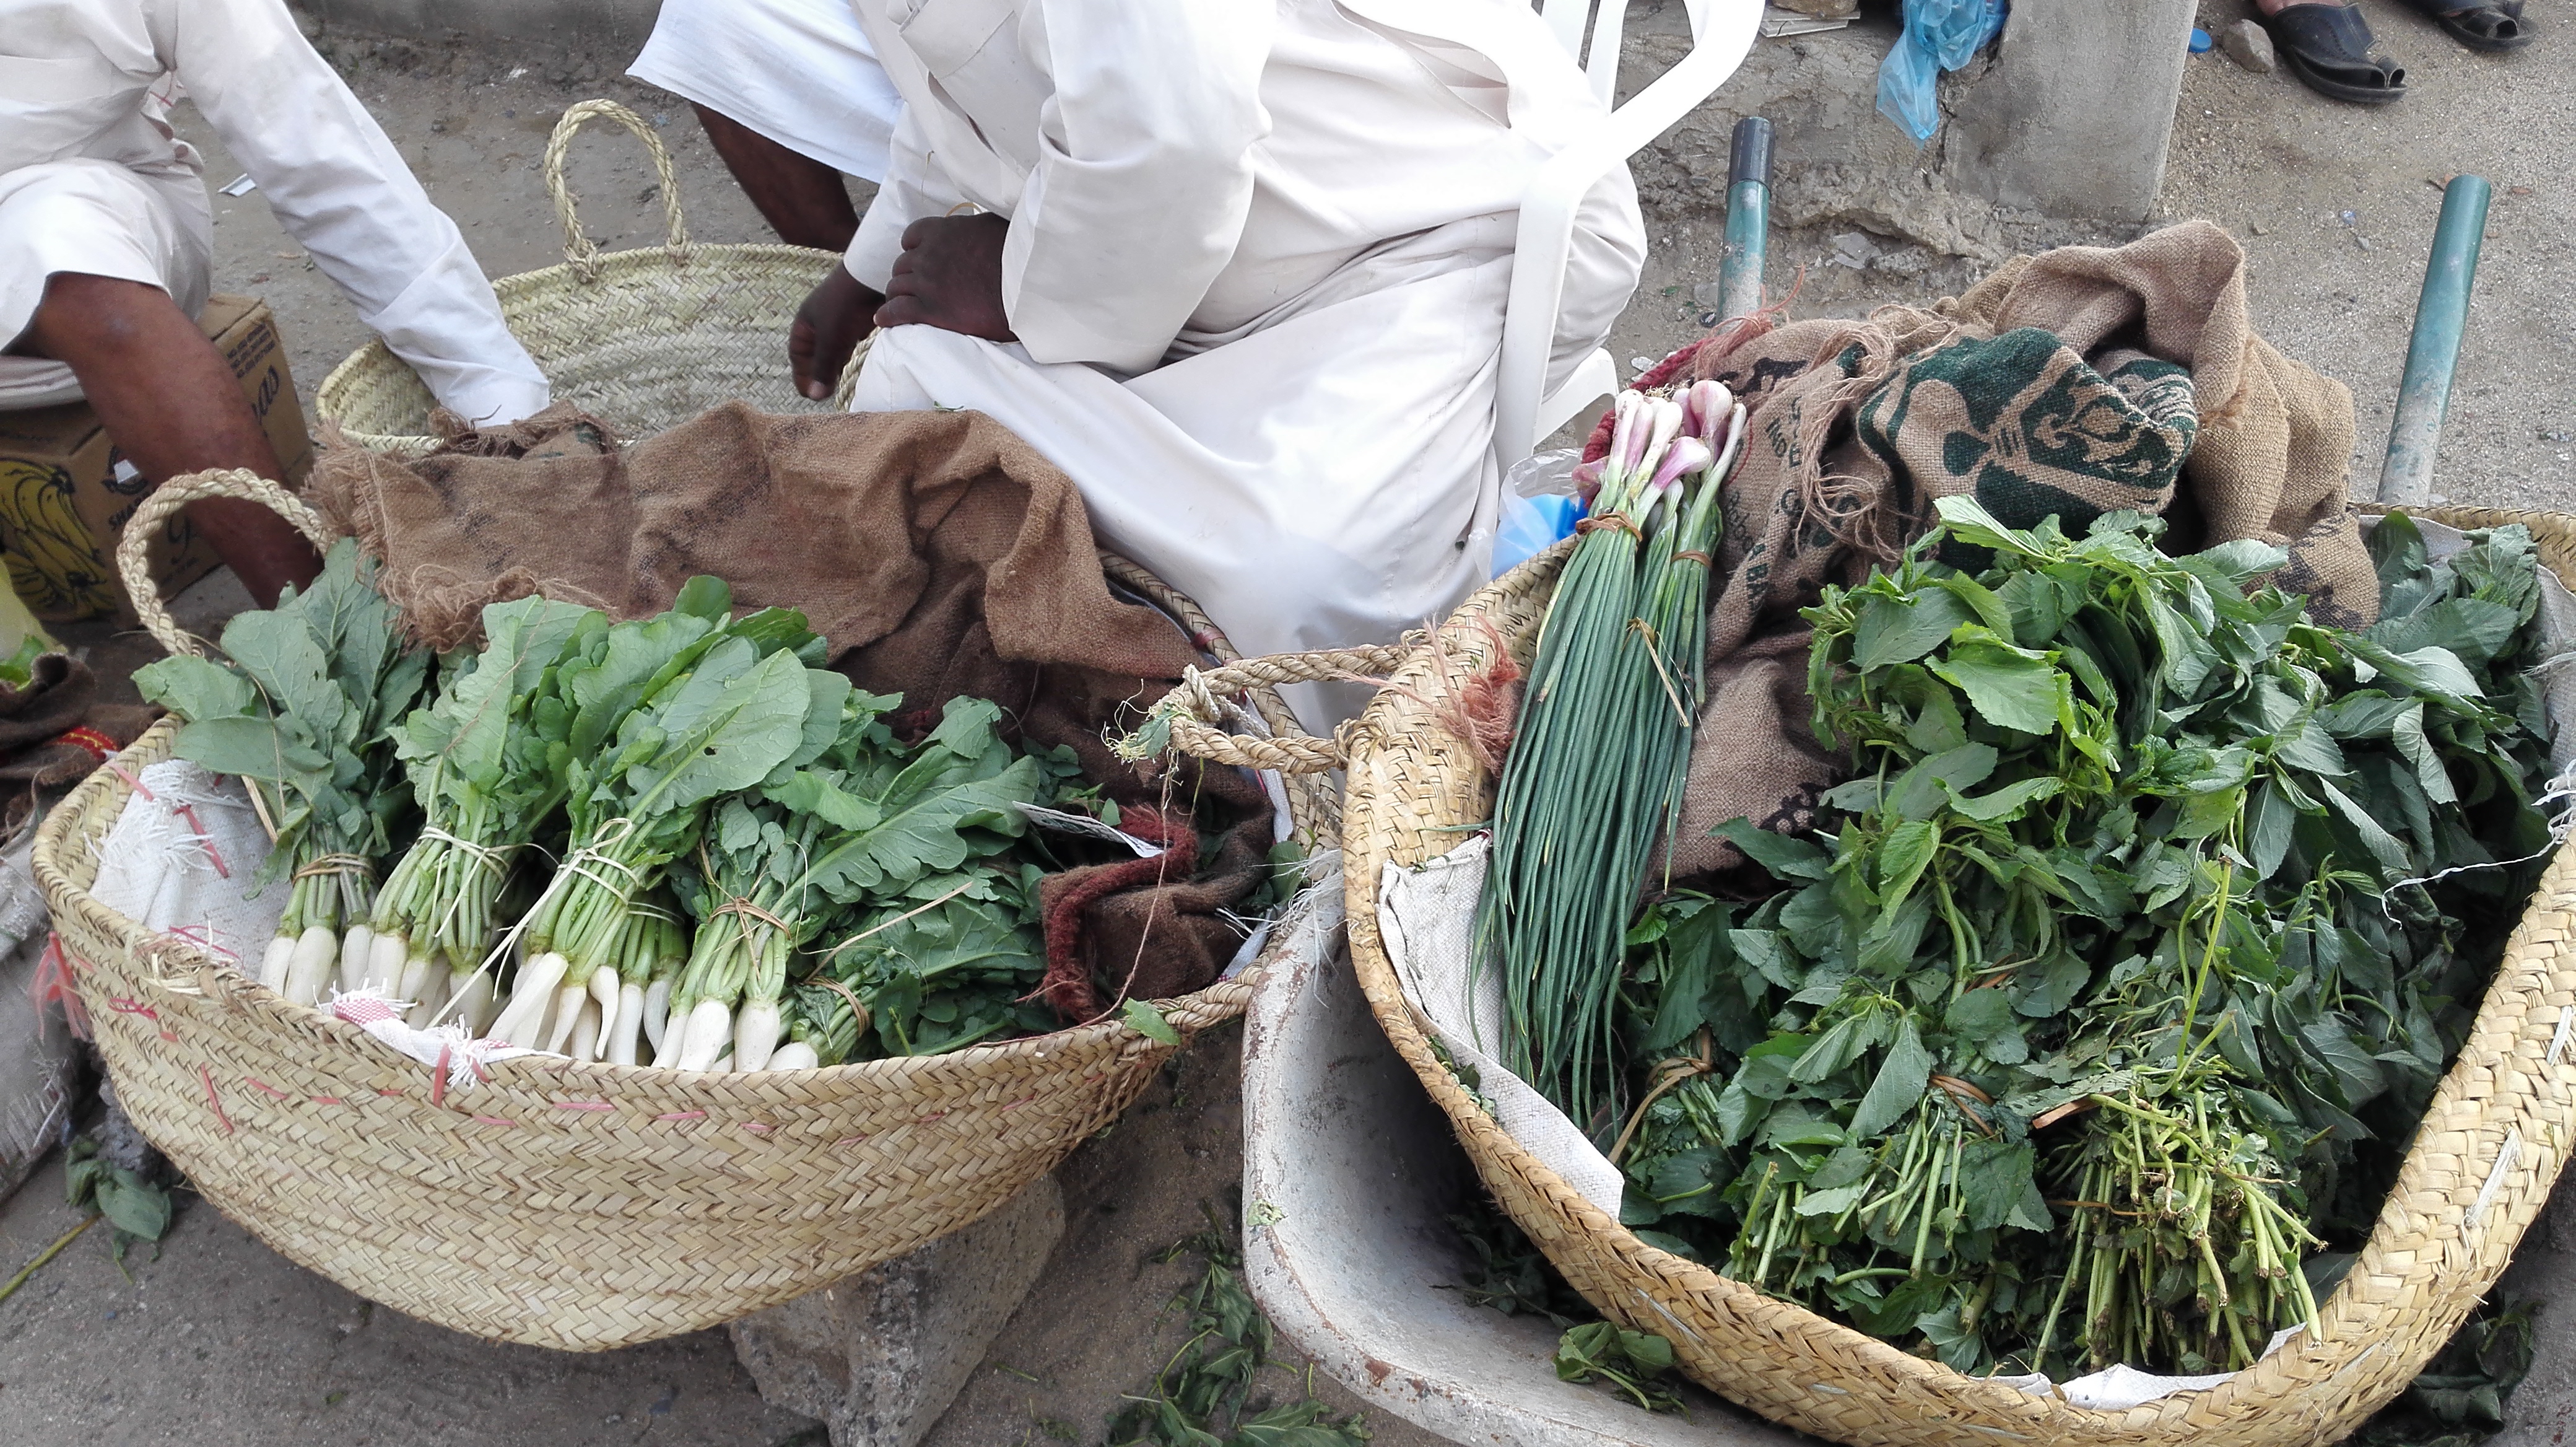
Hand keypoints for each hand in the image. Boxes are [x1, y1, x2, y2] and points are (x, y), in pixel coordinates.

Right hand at [790, 267, 886, 400]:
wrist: (872, 276)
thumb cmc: (844, 305)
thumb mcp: (830, 339)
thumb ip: (823, 367)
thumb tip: (814, 396)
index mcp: (805, 324)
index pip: (798, 355)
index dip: (802, 375)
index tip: (808, 395)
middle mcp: (820, 324)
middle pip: (816, 355)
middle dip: (819, 375)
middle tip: (825, 396)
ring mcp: (839, 323)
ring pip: (834, 352)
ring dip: (836, 368)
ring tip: (840, 388)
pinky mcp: (857, 323)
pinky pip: (850, 346)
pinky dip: (851, 359)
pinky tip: (856, 370)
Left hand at [875, 214, 1015, 341]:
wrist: (1025, 289)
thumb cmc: (1018, 257)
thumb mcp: (994, 225)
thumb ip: (974, 227)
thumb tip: (976, 226)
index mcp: (942, 231)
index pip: (911, 236)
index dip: (914, 249)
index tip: (920, 258)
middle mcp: (928, 254)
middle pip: (902, 265)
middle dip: (907, 276)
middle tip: (917, 288)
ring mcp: (926, 283)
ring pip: (896, 288)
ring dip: (898, 296)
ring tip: (902, 306)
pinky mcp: (930, 310)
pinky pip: (897, 312)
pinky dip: (888, 317)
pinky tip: (884, 321)